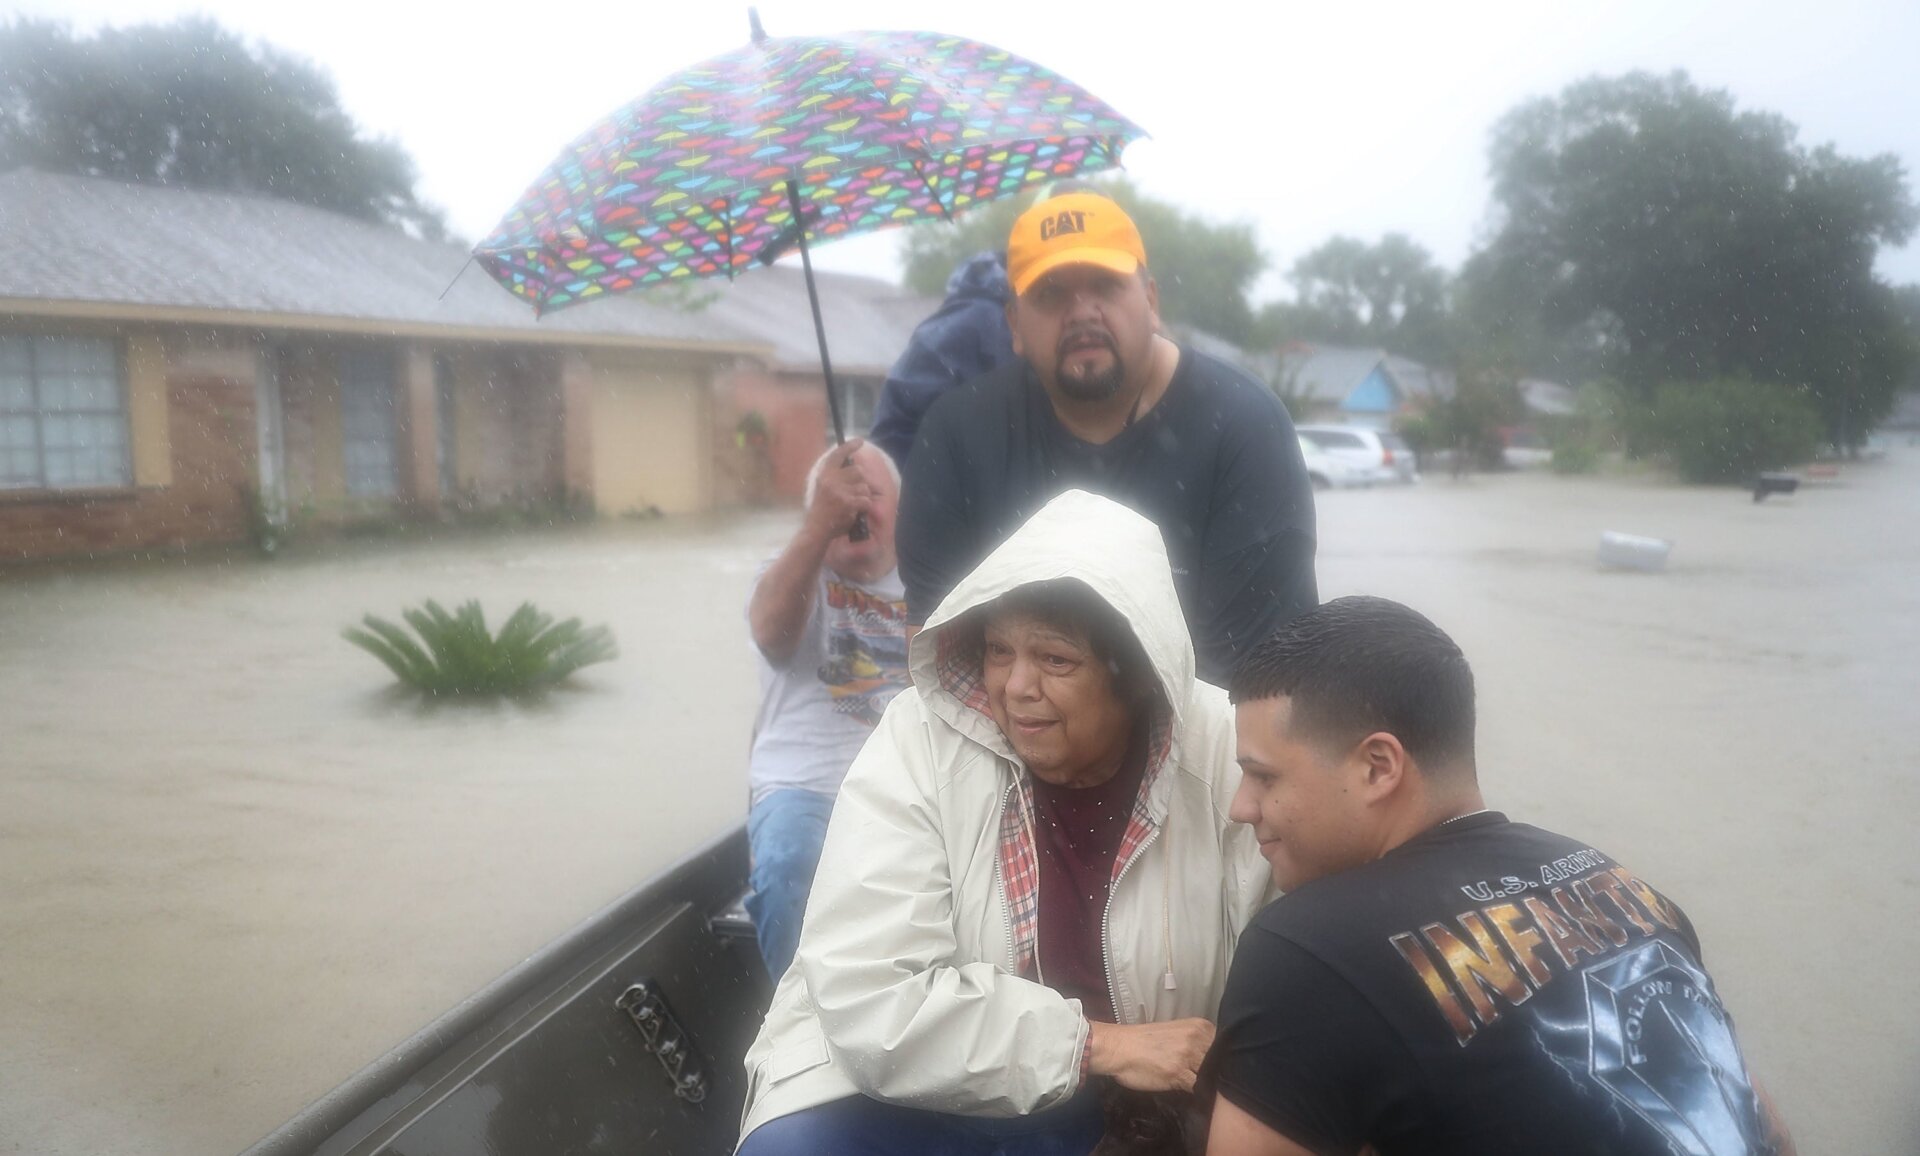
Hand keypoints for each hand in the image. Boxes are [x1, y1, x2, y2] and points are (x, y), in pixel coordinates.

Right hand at [804, 438, 873, 539]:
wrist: (816, 529)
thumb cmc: (822, 509)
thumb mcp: (822, 487)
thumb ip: (835, 476)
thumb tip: (855, 466)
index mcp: (824, 474)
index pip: (837, 454)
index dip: (850, 446)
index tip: (860, 441)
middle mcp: (831, 480)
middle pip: (858, 471)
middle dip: (861, 481)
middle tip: (855, 491)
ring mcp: (840, 491)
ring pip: (864, 487)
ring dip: (863, 496)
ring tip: (853, 504)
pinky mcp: (848, 503)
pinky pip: (866, 500)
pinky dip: (864, 507)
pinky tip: (856, 511)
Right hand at [1087, 1018, 1215, 1092]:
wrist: (1118, 1048)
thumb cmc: (1143, 1041)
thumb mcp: (1177, 1034)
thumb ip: (1196, 1044)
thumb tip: (1214, 1061)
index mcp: (1199, 1026)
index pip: (1224, 1047)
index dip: (1223, 1060)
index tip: (1216, 1069)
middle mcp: (1197, 1038)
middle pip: (1221, 1062)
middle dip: (1217, 1073)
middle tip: (1209, 1081)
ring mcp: (1189, 1056)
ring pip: (1211, 1076)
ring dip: (1208, 1085)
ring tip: (1199, 1088)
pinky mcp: (1179, 1074)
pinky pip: (1198, 1088)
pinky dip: (1197, 1093)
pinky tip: (1191, 1093)